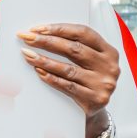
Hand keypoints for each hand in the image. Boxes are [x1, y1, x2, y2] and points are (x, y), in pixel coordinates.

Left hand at [18, 23, 119, 137]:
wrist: (96, 109)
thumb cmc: (89, 80)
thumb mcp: (89, 61)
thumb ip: (75, 47)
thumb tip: (43, 34)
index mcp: (109, 51)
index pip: (83, 33)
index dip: (60, 29)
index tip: (38, 28)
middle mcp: (108, 66)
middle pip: (74, 49)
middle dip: (47, 41)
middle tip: (28, 38)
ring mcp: (102, 84)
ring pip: (68, 69)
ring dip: (44, 60)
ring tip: (28, 55)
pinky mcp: (94, 99)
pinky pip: (67, 86)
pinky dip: (51, 78)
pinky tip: (38, 71)